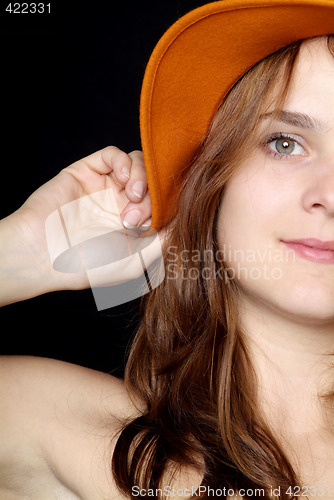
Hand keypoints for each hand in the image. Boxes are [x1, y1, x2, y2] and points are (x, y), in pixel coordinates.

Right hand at [0, 147, 154, 304]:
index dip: (169, 202)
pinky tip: (125, 180)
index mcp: (133, 224)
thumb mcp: (137, 260)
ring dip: (142, 177)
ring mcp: (103, 187)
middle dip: (152, 196)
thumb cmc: (88, 266)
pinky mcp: (86, 172)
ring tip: (132, 196)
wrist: (45, 255)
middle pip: (152, 181)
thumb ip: (164, 239)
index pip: (161, 201)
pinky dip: (125, 162)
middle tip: (137, 217)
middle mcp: (120, 203)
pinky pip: (112, 154)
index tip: (169, 213)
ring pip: (136, 164)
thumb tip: (186, 220)